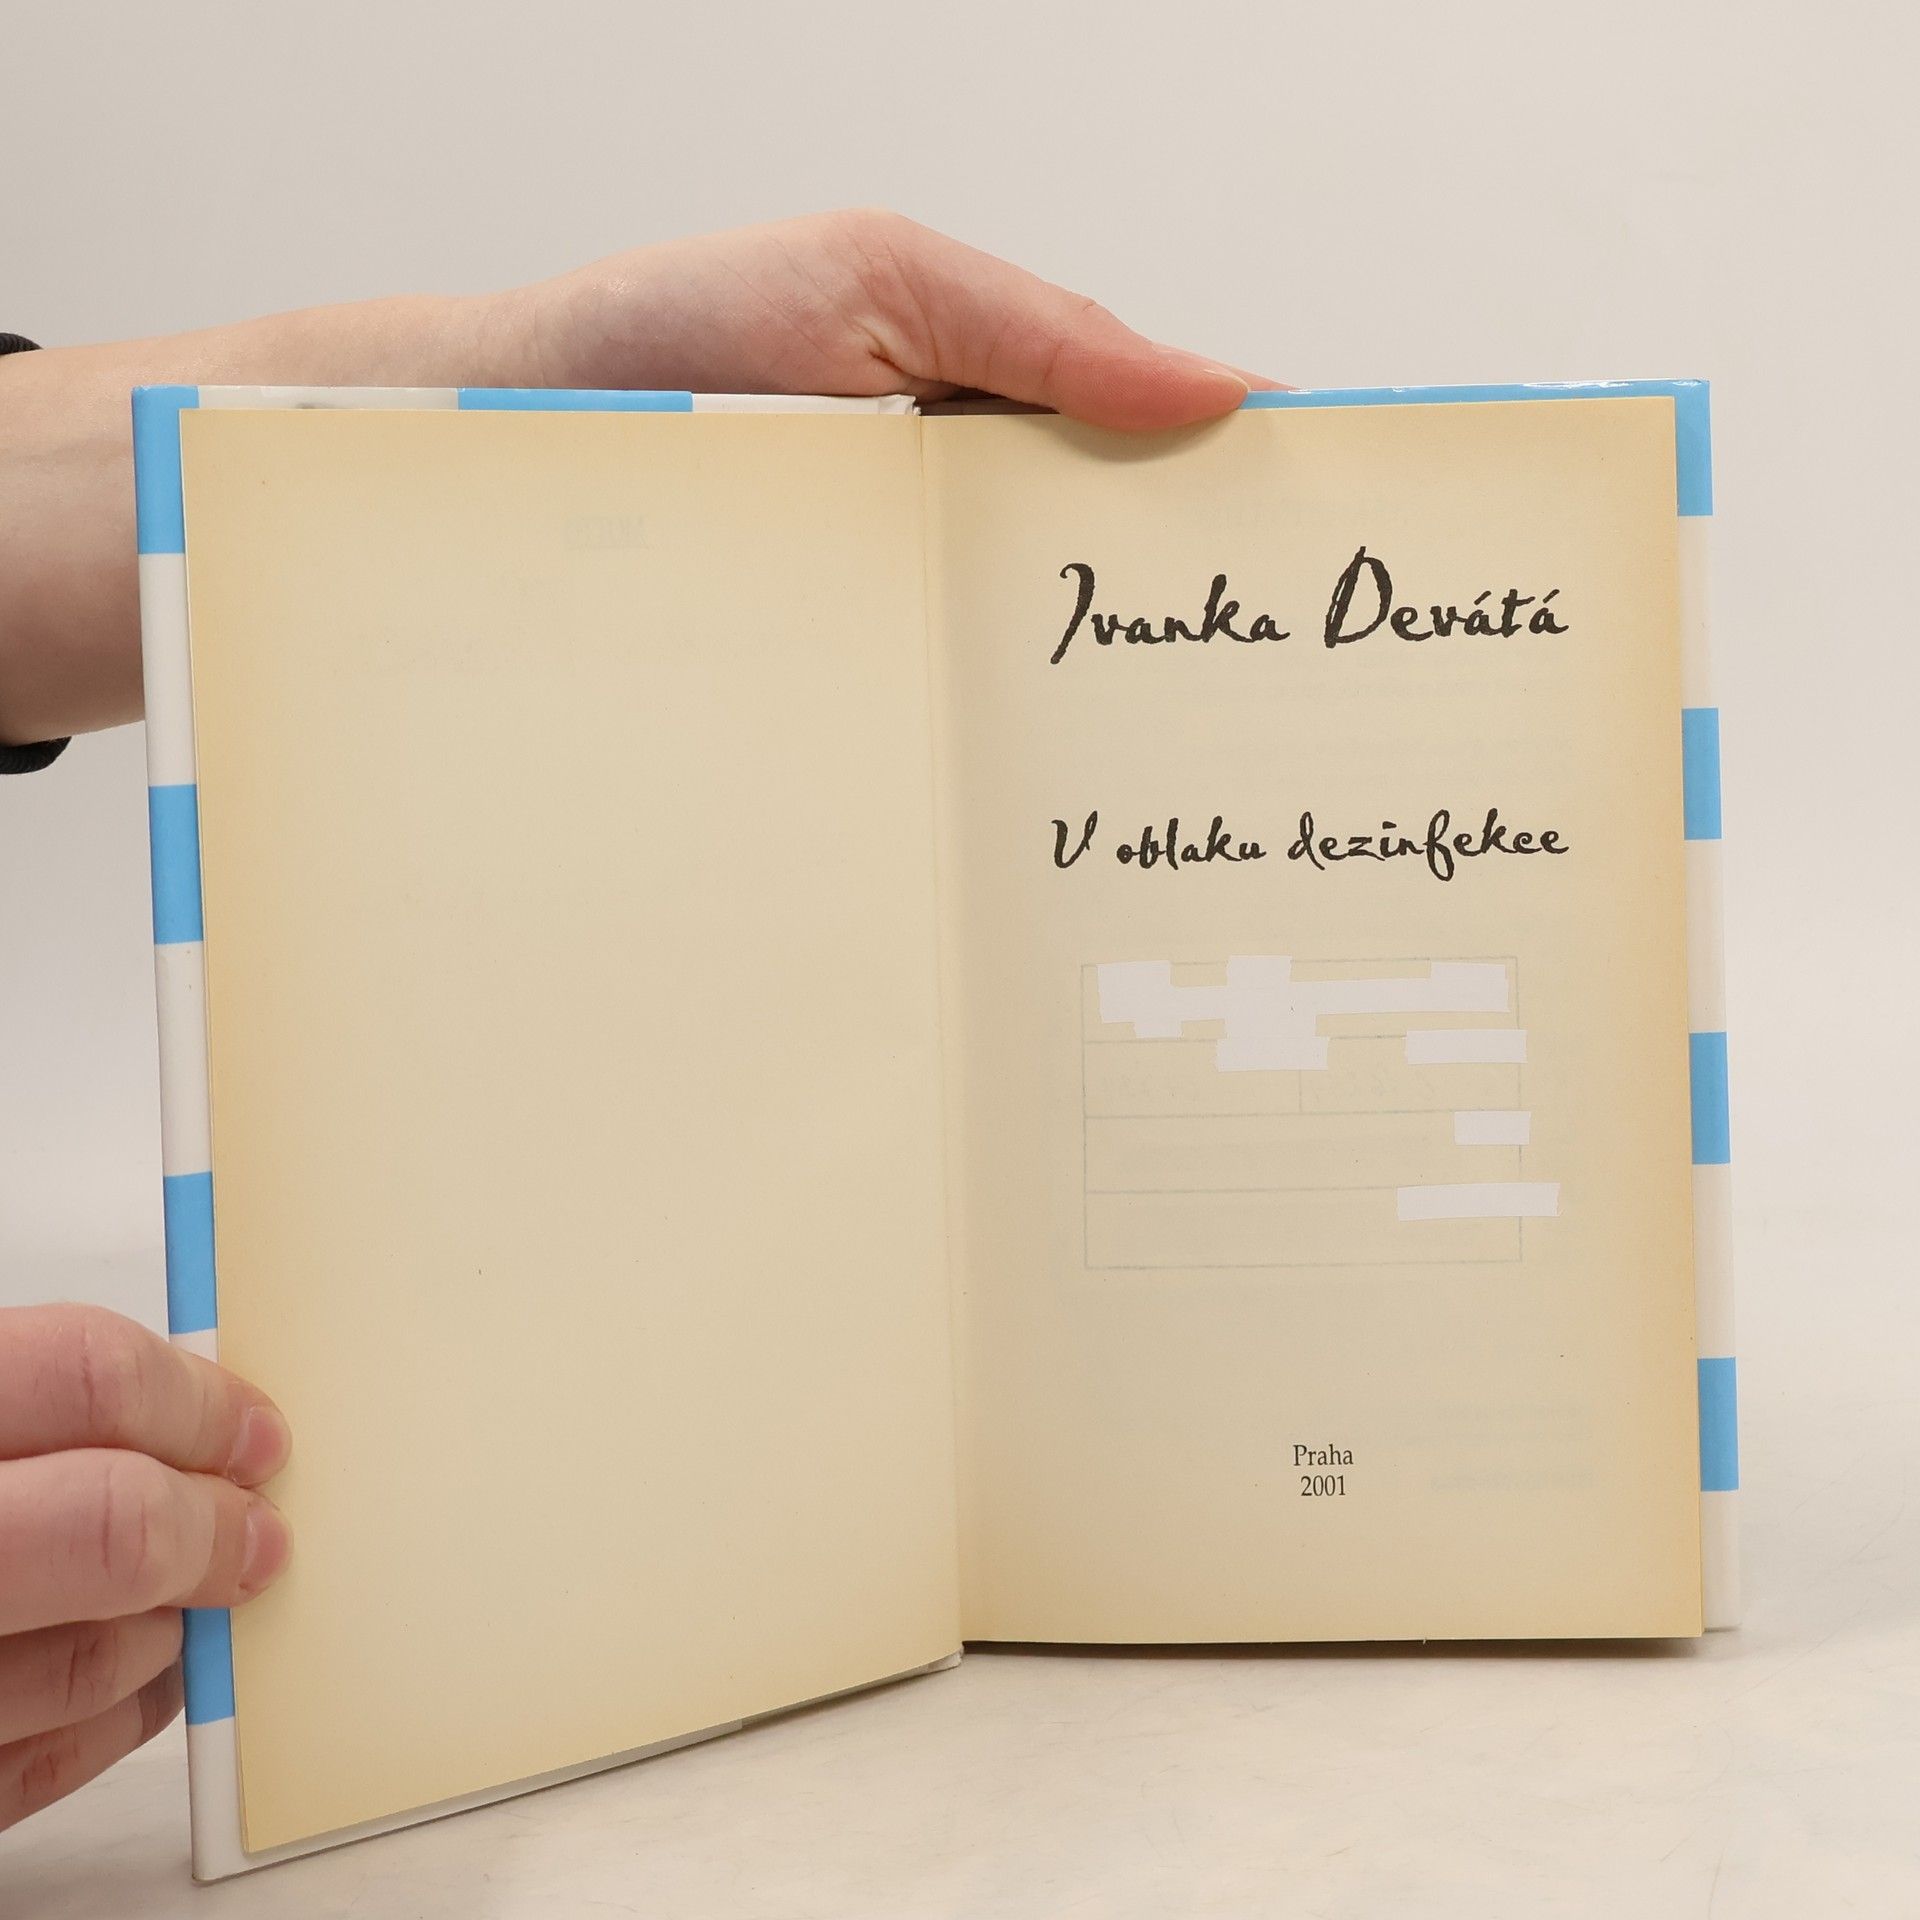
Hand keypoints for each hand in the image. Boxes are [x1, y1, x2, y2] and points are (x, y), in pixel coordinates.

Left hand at [0, 209, 1277, 741]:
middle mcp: (949, 557)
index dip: (1245, 540)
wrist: (475, 453)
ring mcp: (889, 646)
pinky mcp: (824, 716)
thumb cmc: (659, 339)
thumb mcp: (869, 280)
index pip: (1153, 492)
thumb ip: (1043, 329)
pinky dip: (971, 802)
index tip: (1343, 603)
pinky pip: (921, 761)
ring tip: (1172, 837)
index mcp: (989, 438)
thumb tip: (1225, 392)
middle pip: (1101, 624)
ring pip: (1017, 717)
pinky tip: (1020, 857)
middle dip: (1190, 688)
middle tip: (1285, 767)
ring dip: (1082, 766)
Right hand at [0, 1305, 290, 1829]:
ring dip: (173, 1620)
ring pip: (94, 1658)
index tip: (255, 1429)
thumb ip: (38, 1402)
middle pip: (113, 1525)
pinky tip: (149, 1670)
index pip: (85, 1378)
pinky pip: (45, 1761)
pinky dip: (119, 1712)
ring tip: (190, 1590)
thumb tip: (187, 1400)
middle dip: (210, 1523)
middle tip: (258, 1527)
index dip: (194, 1400)